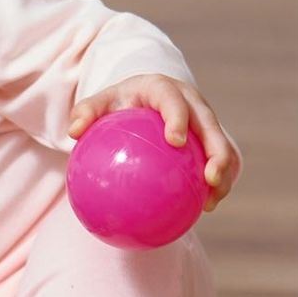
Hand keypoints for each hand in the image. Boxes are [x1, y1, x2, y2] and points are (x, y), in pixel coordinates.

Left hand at [68, 74, 241, 211]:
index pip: (174, 101)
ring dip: (224, 172)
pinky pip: (219, 159)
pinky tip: (205, 207)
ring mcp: (204, 120)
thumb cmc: (119, 102)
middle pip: (210, 125)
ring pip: (222, 145)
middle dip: (217, 150)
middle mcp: (192, 102)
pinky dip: (218, 181)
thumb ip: (86, 112)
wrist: (145, 94)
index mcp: (165, 89)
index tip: (176, 141)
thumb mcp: (100, 101)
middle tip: (210, 177)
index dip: (178, 118)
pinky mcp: (210, 137)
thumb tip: (73, 132)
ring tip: (213, 200)